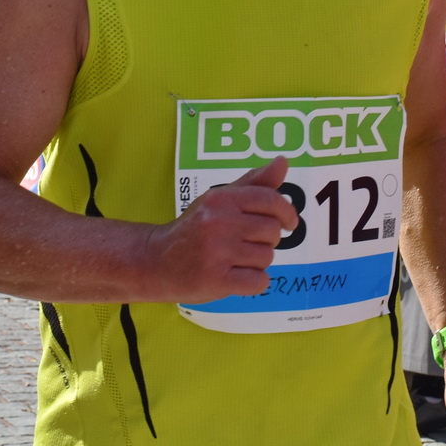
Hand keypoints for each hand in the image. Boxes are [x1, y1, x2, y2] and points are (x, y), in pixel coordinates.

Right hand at [145, 158, 299, 303]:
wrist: (156, 260)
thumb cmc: (195, 229)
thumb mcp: (219, 200)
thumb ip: (253, 182)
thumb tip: (283, 161)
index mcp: (222, 199)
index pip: (270, 199)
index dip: (286, 212)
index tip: (289, 224)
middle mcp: (219, 222)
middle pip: (272, 232)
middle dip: (266, 240)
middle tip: (245, 244)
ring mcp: (217, 252)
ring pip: (266, 258)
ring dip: (256, 262)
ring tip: (234, 260)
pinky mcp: (216, 280)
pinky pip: (259, 282)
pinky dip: (253, 283)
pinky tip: (234, 277)